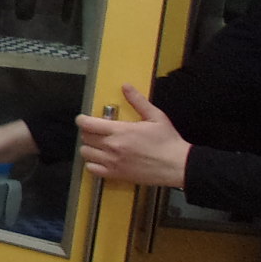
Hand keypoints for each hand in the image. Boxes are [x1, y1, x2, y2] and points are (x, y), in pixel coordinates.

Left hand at [76, 84, 190, 187]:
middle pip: (85, 137)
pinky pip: (92, 169)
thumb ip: (138, 101)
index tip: (83, 119)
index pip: (88, 124)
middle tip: (96, 131)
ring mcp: (112, 162)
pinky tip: (101, 159)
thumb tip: (126, 87)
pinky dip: (92, 164)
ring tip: (98, 144)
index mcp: (121, 131)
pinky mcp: (116, 174)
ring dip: (89, 147)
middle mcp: (113, 146)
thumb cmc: (168, 141)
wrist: (178, 165)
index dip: (81, 120)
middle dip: (88, 132)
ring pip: (85, 153)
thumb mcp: (155, 116)